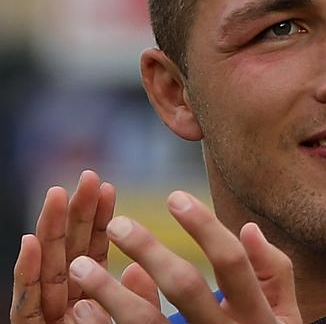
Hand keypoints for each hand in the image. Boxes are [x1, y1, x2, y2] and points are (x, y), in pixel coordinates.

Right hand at [10, 170, 123, 322]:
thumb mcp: (136, 323)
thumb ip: (139, 299)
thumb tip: (137, 268)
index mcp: (92, 296)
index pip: (94, 252)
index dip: (99, 219)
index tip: (107, 187)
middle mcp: (67, 301)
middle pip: (69, 251)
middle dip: (76, 212)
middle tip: (88, 176)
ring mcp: (47, 316)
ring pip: (46, 268)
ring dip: (50, 229)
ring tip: (57, 193)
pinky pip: (26, 305)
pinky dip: (26, 273)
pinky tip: (29, 241)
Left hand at [66, 191, 301, 322]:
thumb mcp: (286, 312)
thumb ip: (274, 271)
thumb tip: (248, 228)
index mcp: (256, 311)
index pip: (230, 259)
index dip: (203, 226)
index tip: (174, 196)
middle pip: (184, 286)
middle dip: (149, 250)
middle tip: (117, 223)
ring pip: (148, 323)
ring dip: (110, 293)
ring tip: (81, 266)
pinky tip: (82, 309)